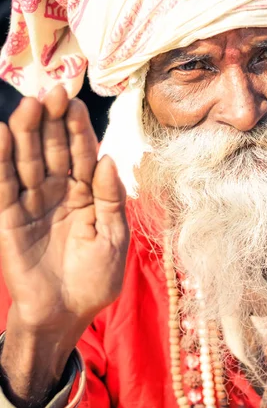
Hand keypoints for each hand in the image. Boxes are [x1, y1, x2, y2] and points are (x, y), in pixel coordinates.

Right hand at [0, 86, 128, 407]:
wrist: (65, 314)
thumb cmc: (95, 278)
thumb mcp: (114, 239)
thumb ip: (111, 200)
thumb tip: (109, 159)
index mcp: (88, 194)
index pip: (84, 155)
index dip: (80, 130)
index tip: (76, 102)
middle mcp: (60, 192)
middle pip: (54, 150)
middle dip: (54, 122)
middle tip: (53, 93)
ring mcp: (33, 203)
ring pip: (28, 161)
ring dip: (28, 134)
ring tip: (29, 106)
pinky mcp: (10, 218)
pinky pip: (5, 186)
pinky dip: (1, 162)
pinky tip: (1, 135)